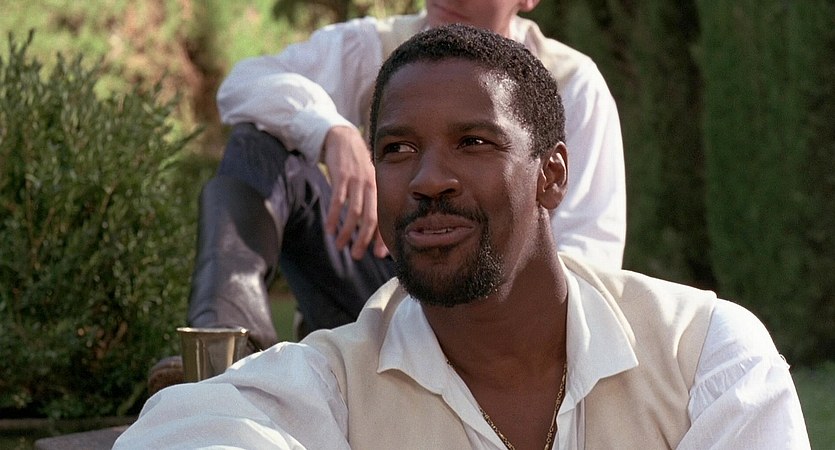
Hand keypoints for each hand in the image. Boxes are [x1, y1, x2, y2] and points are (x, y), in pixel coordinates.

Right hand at [322, 126, 388, 259]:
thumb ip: (371, 201)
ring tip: (340, 246)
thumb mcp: (369, 180)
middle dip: (364, 239)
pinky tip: (329, 229)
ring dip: (347, 232)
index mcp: (380, 190)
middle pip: (371, 218)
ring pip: (354, 212)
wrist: (343, 138)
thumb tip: (372, 228)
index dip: (383, 236)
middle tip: (358, 255)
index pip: (384, 217)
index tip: (381, 255)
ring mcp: (356, 181)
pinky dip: (333, 217)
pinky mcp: (341, 176)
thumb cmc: (357, 165)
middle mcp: (371, 186)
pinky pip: (337, 200)